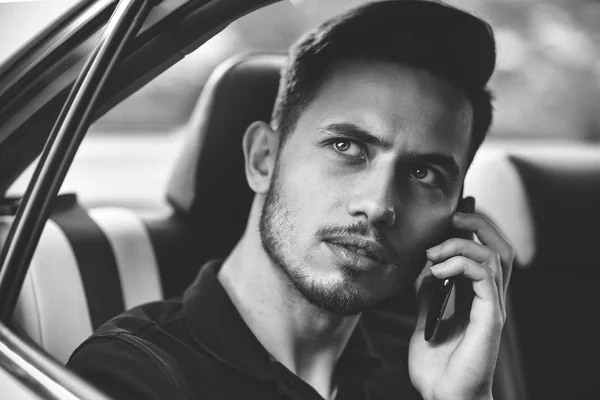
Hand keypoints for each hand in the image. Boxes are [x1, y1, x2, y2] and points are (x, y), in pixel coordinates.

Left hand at [408, 212, 513, 399]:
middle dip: (478, 224)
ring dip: (463, 243)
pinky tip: (438, 270)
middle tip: (452, 218)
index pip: (483, 252)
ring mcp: (492, 307)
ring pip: (495, 255)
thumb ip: (428, 297)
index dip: (473, 229)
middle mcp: (488, 299)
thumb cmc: (437, 368)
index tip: (452, 214)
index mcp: (475, 298)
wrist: (444, 397)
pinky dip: (461, 264)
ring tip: (435, 251)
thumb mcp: (426, 321)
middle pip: (499, 247)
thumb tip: (425, 270)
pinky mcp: (490, 317)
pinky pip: (485, 276)